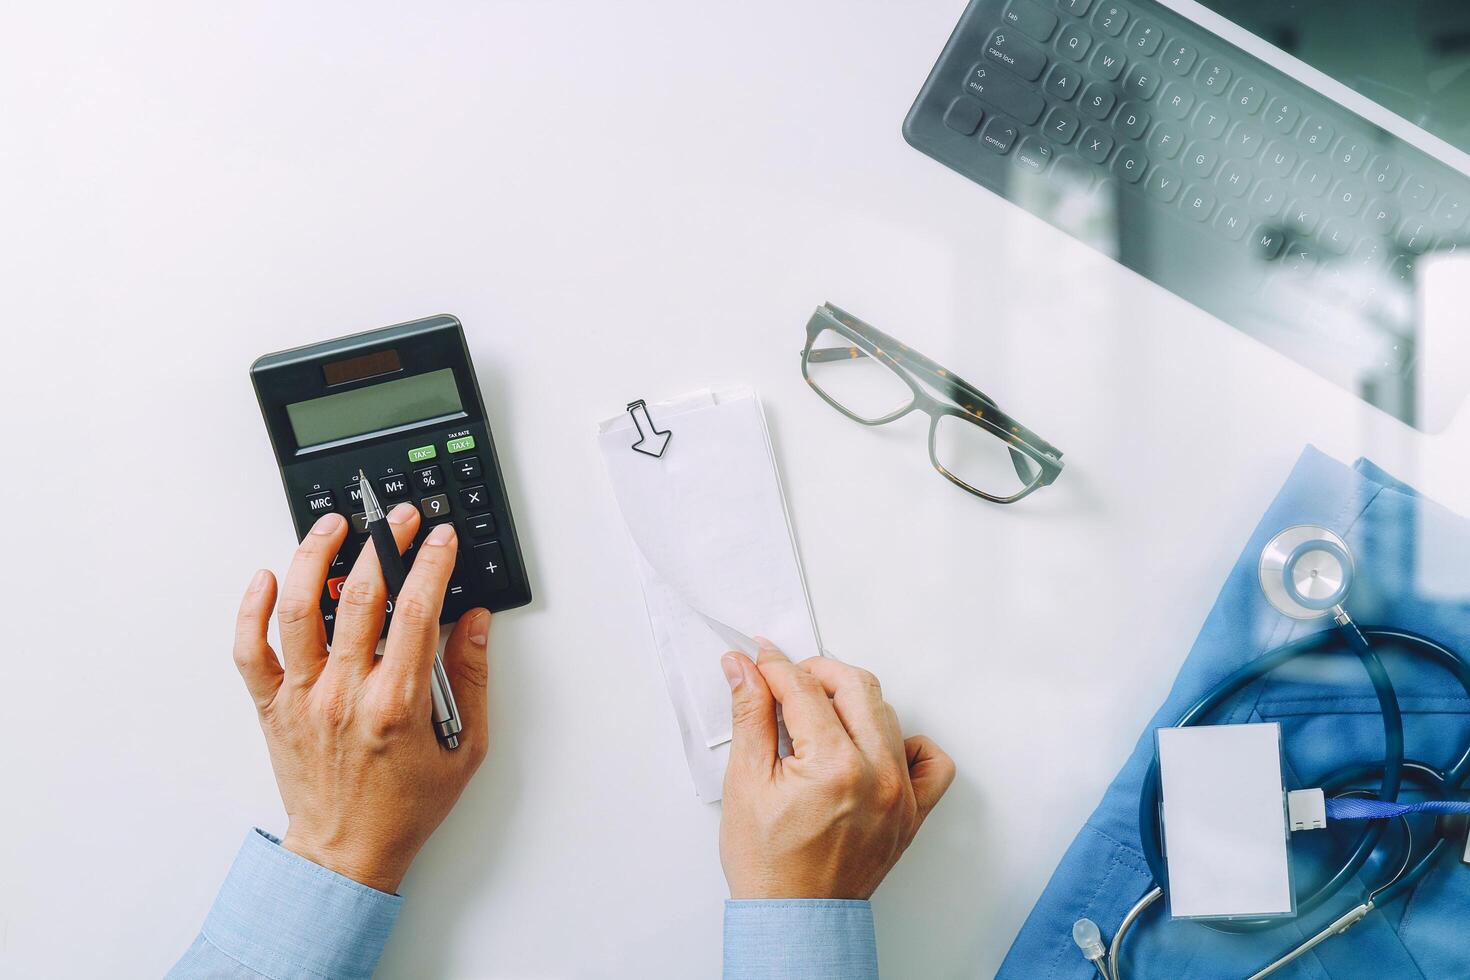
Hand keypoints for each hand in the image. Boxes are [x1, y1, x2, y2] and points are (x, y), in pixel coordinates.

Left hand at [232, 506, 491, 892]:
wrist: (346, 854)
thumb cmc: (404, 807)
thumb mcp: (465, 748)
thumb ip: (472, 678)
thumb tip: (476, 621)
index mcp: (397, 704)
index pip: (417, 611)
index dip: (432, 563)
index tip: (441, 538)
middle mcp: (345, 694)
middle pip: (360, 597)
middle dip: (384, 543)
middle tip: (399, 518)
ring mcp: (303, 698)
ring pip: (299, 610)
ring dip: (314, 557)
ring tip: (332, 525)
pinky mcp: (272, 707)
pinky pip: (251, 651)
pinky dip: (251, 610)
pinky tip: (265, 578)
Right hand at [718, 639, 954, 899]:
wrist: (794, 920)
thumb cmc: (769, 867)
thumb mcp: (745, 783)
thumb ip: (749, 716)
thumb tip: (743, 669)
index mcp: (835, 766)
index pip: (805, 688)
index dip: (775, 667)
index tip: (758, 661)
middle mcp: (878, 775)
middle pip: (855, 686)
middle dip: (815, 672)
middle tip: (785, 680)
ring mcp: (902, 794)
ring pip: (887, 714)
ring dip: (851, 702)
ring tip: (816, 716)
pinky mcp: (913, 811)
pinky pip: (931, 762)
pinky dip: (907, 744)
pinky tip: (873, 745)